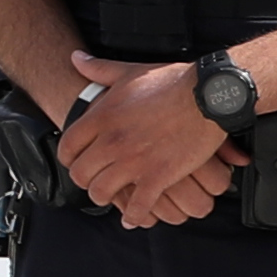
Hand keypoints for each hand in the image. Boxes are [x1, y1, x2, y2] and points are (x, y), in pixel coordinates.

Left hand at [55, 60, 246, 228]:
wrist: (208, 95)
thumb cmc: (172, 82)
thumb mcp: (129, 72)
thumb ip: (98, 69)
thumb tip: (75, 59)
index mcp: (102, 118)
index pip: (68, 147)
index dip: (68, 158)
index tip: (75, 161)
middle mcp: (112, 142)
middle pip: (81, 174)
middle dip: (85, 180)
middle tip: (93, 181)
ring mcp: (134, 161)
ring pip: (102, 192)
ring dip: (105, 198)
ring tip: (111, 197)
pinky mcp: (158, 176)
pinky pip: (138, 206)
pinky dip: (134, 215)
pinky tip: (134, 217)